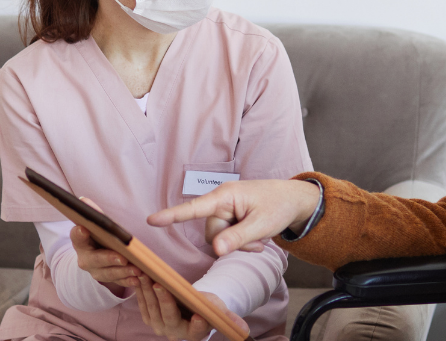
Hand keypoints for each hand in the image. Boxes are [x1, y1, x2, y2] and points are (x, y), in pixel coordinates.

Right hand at [71, 198, 141, 291]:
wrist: (99, 256)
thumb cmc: (99, 236)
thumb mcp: (97, 225)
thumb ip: (93, 214)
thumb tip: (83, 200)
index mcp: (80, 242)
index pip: (77, 236)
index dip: (79, 233)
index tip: (83, 229)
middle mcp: (85, 259)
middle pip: (95, 260)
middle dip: (109, 259)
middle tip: (122, 258)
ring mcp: (96, 272)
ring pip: (108, 274)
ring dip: (123, 272)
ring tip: (137, 270)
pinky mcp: (107, 280)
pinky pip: (118, 282)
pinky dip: (128, 281)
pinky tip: (138, 279)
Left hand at [135, 277, 246, 340]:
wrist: (190, 307)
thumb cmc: (206, 307)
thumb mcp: (219, 310)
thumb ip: (229, 318)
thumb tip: (245, 331)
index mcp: (195, 333)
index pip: (196, 331)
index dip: (198, 325)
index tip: (200, 316)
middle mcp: (175, 333)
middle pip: (169, 318)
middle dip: (164, 302)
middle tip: (161, 286)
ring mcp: (159, 325)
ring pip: (152, 309)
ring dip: (147, 291)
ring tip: (146, 274)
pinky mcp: (149, 316)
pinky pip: (142, 302)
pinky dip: (140, 288)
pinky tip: (139, 274)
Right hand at [148, 179, 319, 256]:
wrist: (294, 201)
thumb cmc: (279, 206)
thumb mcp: (262, 225)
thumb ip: (237, 238)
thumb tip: (215, 250)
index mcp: (225, 196)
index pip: (194, 208)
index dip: (172, 215)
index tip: (152, 220)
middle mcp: (220, 202)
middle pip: (211, 233)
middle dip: (231, 242)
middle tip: (257, 240)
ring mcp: (224, 210)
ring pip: (218, 239)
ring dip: (238, 244)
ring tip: (259, 237)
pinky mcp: (229, 218)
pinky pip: (225, 238)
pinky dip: (241, 242)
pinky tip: (256, 238)